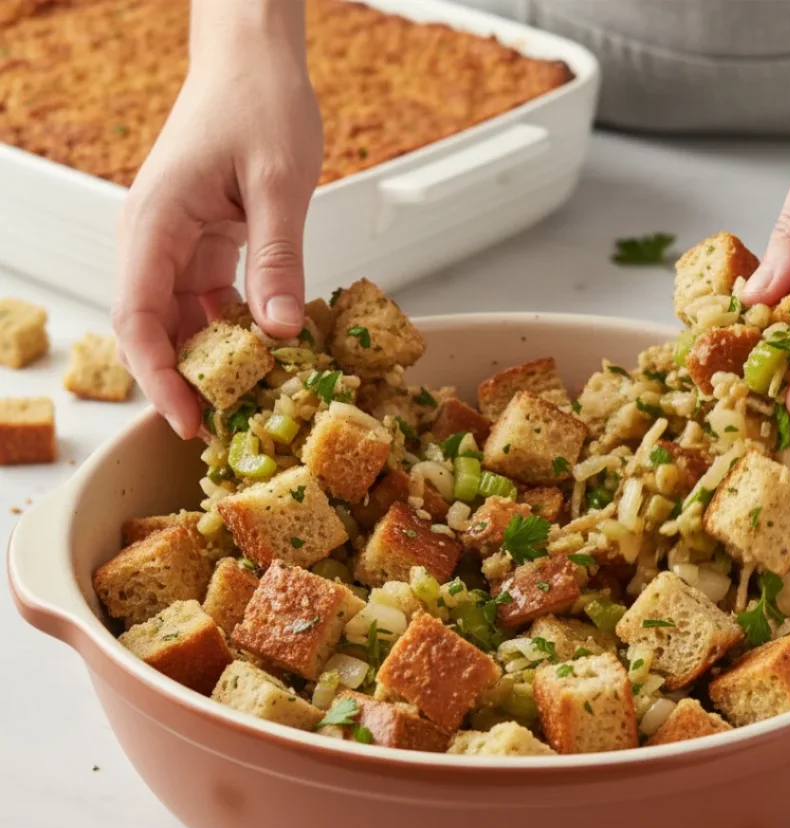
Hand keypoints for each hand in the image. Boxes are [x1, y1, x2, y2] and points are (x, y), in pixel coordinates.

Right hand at [112, 0, 321, 437]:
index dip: (160, 376)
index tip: (189, 419)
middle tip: (221, 431)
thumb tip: (280, 333)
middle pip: (151, 328)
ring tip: (246, 405)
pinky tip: (263, 361)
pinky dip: (232, 336)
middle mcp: (155, 239)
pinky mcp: (203, 248)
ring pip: (180, 322)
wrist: (253, 62)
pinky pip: (208, 305)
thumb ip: (277, 260)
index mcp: (156, 221)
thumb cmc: (259, 104)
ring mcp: (176, 245)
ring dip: (209, 364)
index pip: (139, 316)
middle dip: (181, 382)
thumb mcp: (278, 184)